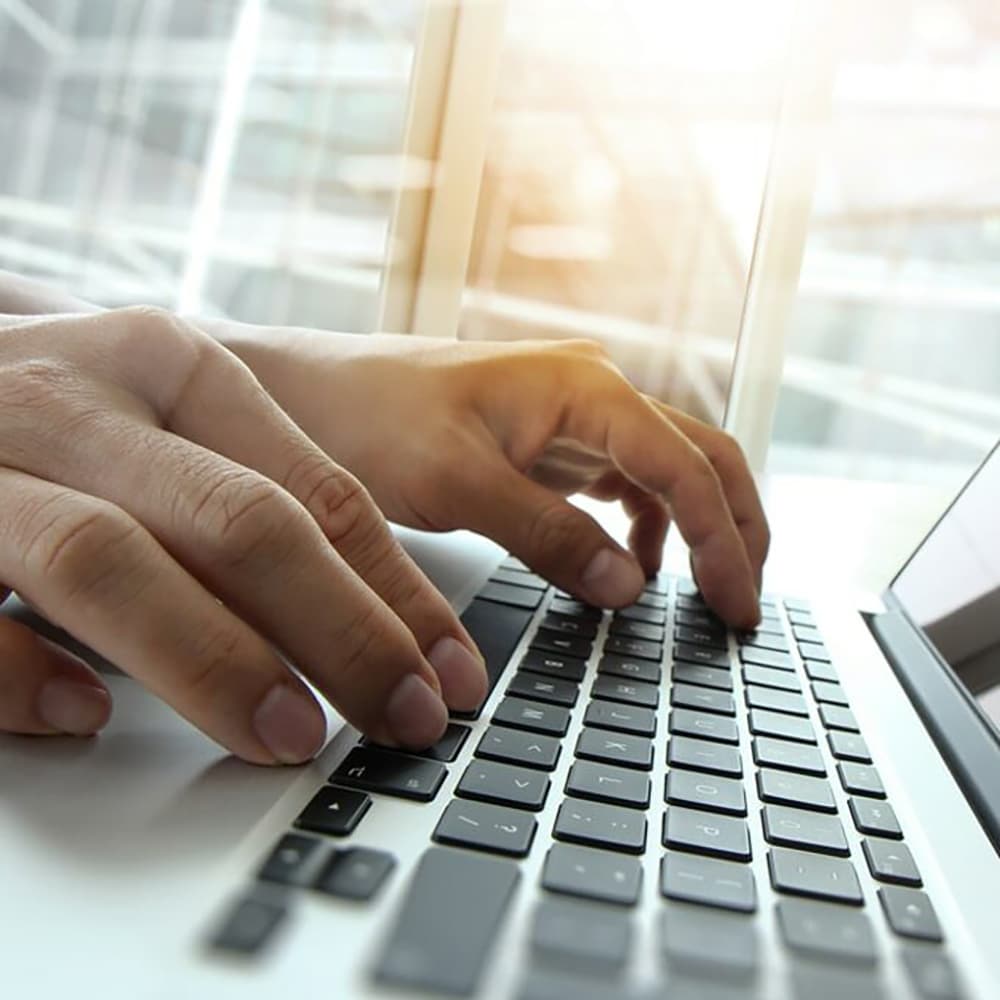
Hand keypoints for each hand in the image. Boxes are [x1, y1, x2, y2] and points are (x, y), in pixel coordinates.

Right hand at [0, 309, 485, 755]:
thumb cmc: (54, 415)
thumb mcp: (163, 421)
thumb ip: (248, 495)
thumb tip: (379, 616)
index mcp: (168, 363)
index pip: (315, 489)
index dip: (395, 590)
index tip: (448, 672)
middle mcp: (80, 398)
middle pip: (238, 521)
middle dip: (339, 630)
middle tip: (402, 717)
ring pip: (108, 560)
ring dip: (212, 660)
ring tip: (289, 736)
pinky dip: (22, 673)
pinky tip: (86, 717)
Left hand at [222, 331, 768, 626]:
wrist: (309, 395)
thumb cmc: (368, 419)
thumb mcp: (454, 483)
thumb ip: (545, 533)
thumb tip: (628, 586)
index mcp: (583, 387)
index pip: (686, 466)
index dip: (724, 540)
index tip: (736, 606)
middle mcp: (592, 392)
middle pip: (701, 457)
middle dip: (736, 528)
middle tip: (743, 604)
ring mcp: (573, 415)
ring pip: (669, 469)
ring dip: (699, 528)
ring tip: (708, 594)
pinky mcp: (549, 442)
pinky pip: (624, 482)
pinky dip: (646, 526)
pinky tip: (635, 567)